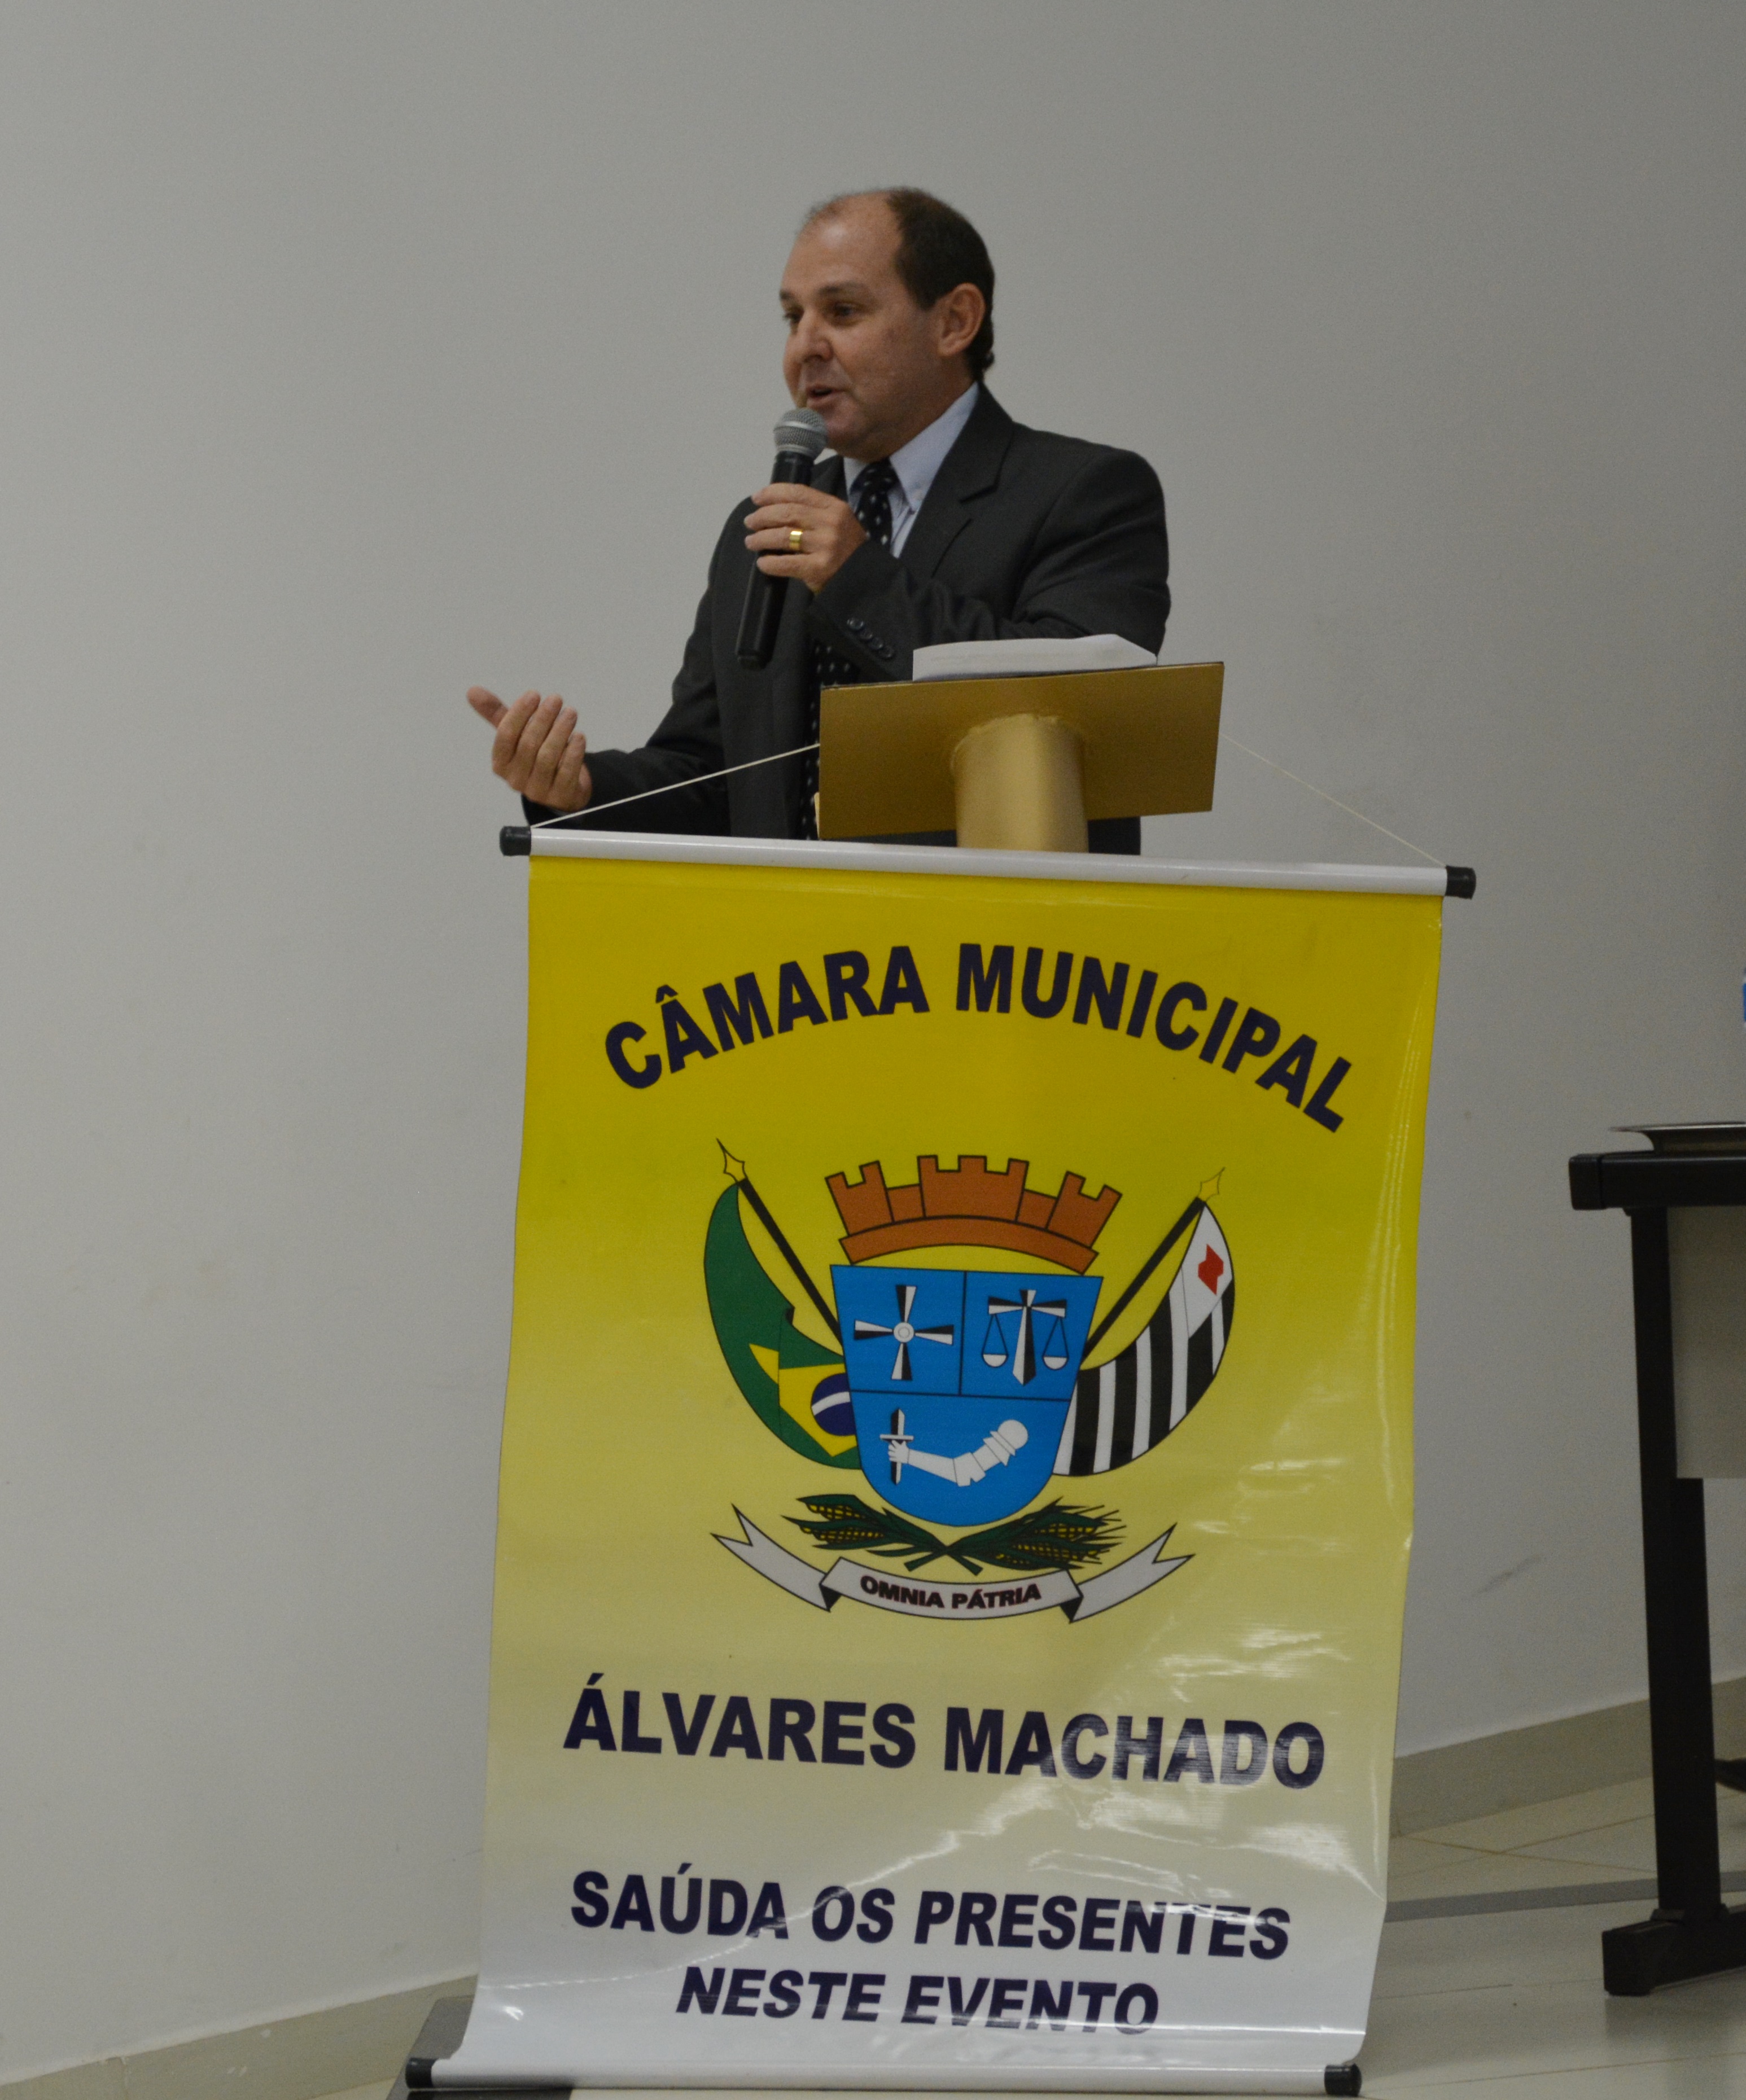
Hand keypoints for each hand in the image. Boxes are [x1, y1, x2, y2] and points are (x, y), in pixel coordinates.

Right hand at [467, 687, 592, 812]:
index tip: (534, 694)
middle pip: (528, 745)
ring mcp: (537, 790)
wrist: (563, 787)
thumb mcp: (517, 735)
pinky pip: (566, 772)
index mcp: (501, 763)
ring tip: (570, 713)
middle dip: (542, 719)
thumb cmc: (536, 755)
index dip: (519, 713)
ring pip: (547, 757)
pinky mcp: (559, 796)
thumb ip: (497, 714)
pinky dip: (573, 752)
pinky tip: (579, 736)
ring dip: (560, 731)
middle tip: (556, 699)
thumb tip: (472, 691)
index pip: (505, 735)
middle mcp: (515, 779)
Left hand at [745, 482, 865, 593]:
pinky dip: (770, 563)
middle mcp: (830, 523)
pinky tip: (762, 563)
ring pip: (783, 536)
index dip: (772, 493)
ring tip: (751, 542)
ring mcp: (825, 546)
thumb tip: (775, 508)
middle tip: (750, 522)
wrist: (866, 579)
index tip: (756, 498)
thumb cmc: (847, 550)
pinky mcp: (819, 568)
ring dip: (761, 538)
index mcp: (834, 507)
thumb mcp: (838, 523)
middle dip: (762, 516)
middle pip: (787, 513)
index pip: (798, 493)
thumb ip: (814, 513)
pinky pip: (786, 563)